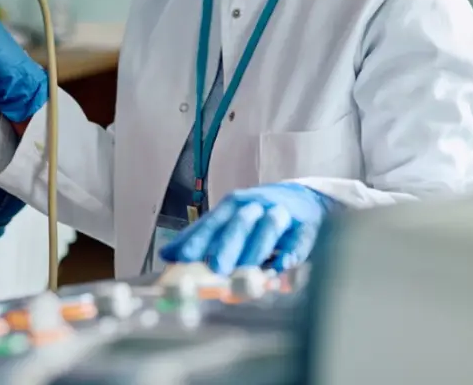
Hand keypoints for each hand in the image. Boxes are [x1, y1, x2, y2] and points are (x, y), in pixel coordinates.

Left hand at [160, 183, 336, 274]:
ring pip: (269, 227)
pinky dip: (291, 253)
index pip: (213, 222)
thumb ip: (201, 237)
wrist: (304, 199)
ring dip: (256, 250)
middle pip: (240, 222)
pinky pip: (299, 238)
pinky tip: (282, 266)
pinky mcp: (305, 226)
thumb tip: (167, 255)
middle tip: (216, 267)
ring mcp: (282, 214)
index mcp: (234, 205)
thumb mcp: (230, 220)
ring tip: (245, 273)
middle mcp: (256, 206)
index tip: (183, 258)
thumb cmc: (259, 215)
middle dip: (227, 245)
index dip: (198, 239)